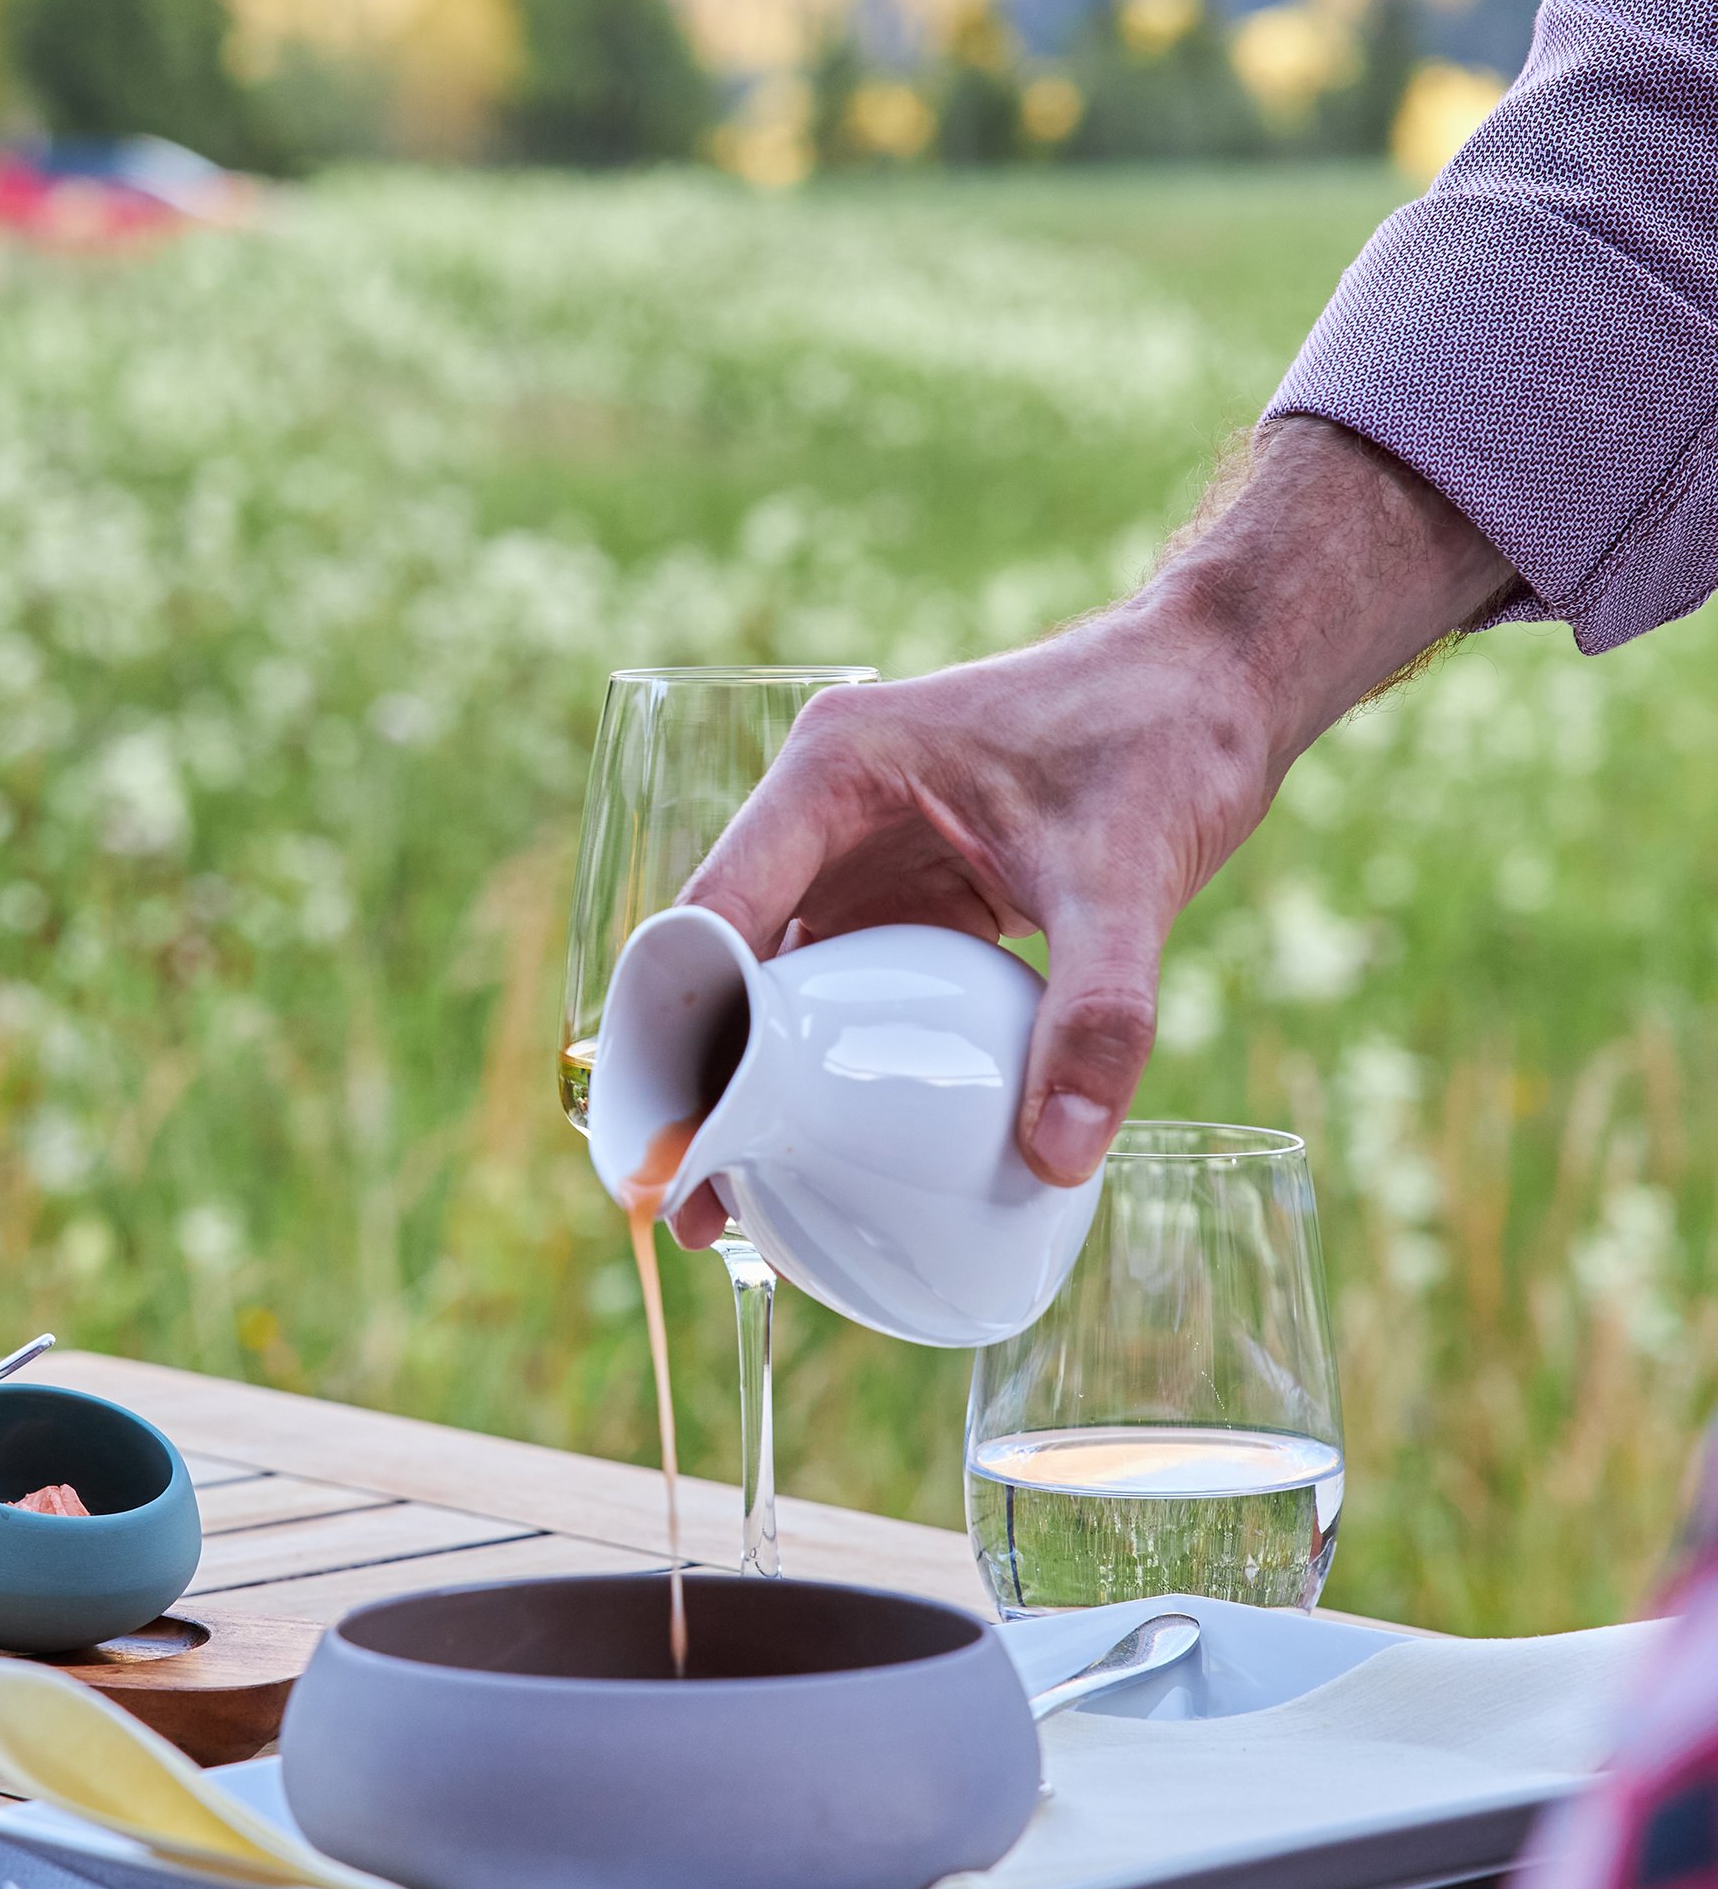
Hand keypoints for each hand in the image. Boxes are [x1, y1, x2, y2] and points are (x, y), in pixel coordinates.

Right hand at [669, 420, 1509, 1237]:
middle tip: (693, 1202)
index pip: (714, 916)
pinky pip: (843, 989)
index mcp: (833, 773)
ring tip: (738, 1198)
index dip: (679, 1034)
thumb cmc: (1164, 739)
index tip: (671, 1141)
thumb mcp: (1129, 881)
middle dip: (698, 1078)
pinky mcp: (909, 888)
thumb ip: (1096, 1018)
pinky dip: (826, 1063)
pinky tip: (828, 1147)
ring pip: (773, 982)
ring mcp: (860, 850)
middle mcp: (823, 810)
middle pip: (723, 960)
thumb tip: (1060, 1157)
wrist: (1218, 686)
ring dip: (751, 1080)